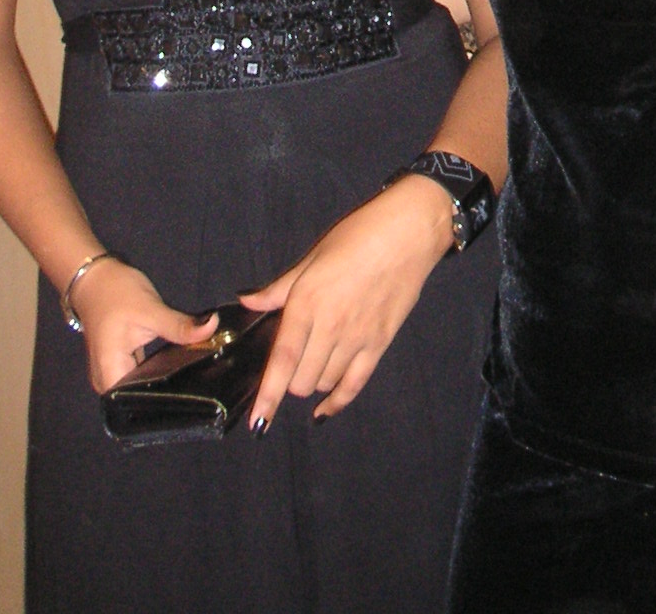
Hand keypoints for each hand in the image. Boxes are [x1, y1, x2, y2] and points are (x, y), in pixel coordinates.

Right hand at [71, 256, 218, 393]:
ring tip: (195, 373)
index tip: (196, 392)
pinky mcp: (121, 362)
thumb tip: (213, 327)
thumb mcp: (150, 310)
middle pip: (142, 395)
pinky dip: (158, 366)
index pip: (139, 402)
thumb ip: (180, 326)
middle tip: (202, 379)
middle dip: (171, 387)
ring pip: (144, 383)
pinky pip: (142, 372)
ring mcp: (113, 372)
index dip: (167, 400)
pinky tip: (179, 362)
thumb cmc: (115, 294)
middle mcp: (108, 382)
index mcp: (110, 377)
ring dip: (165, 375)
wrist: (96, 277)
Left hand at [240, 177, 453, 427]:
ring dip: (313, 381)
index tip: (258, 423)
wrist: (408, 232)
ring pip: (325, 383)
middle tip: (292, 361)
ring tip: (314, 363)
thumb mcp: (312, 258)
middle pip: (302, 380)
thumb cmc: (357, 236)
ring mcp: (357, 338)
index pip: (283, 360)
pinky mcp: (380, 343)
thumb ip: (278, 288)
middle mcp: (330, 327)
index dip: (268, 396)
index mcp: (307, 303)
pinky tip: (324, 410)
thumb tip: (247, 301)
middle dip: (291, 379)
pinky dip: (337, 401)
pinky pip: (355, 384)